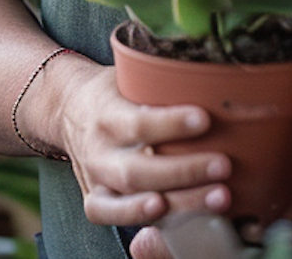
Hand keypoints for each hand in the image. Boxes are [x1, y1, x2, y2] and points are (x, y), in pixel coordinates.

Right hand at [39, 58, 232, 230]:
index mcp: (107, 114)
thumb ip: (158, 80)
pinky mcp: (94, 200)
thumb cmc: (111, 90)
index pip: (141, 122)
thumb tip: (210, 72)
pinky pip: (115, 217)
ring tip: (219, 196)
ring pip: (134, 196)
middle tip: (223, 165)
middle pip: (140, 169)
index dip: (172, 123)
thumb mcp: (128, 75)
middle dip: (184, 171)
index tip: (205, 119)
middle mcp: (99, 150)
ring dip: (180, 201)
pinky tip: (174, 215)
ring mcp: (95, 179)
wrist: (67, 109)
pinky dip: (141, 218)